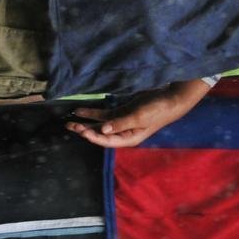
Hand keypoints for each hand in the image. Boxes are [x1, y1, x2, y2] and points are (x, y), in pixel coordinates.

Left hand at [65, 80, 208, 146]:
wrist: (169, 98)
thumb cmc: (157, 111)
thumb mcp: (139, 117)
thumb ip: (120, 123)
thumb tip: (104, 130)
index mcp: (129, 138)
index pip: (107, 140)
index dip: (94, 137)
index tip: (82, 131)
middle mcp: (123, 132)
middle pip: (100, 134)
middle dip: (85, 130)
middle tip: (69, 126)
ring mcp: (121, 121)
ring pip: (99, 124)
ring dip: (86, 122)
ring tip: (69, 121)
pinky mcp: (121, 111)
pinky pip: (104, 114)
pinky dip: (92, 113)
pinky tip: (80, 110)